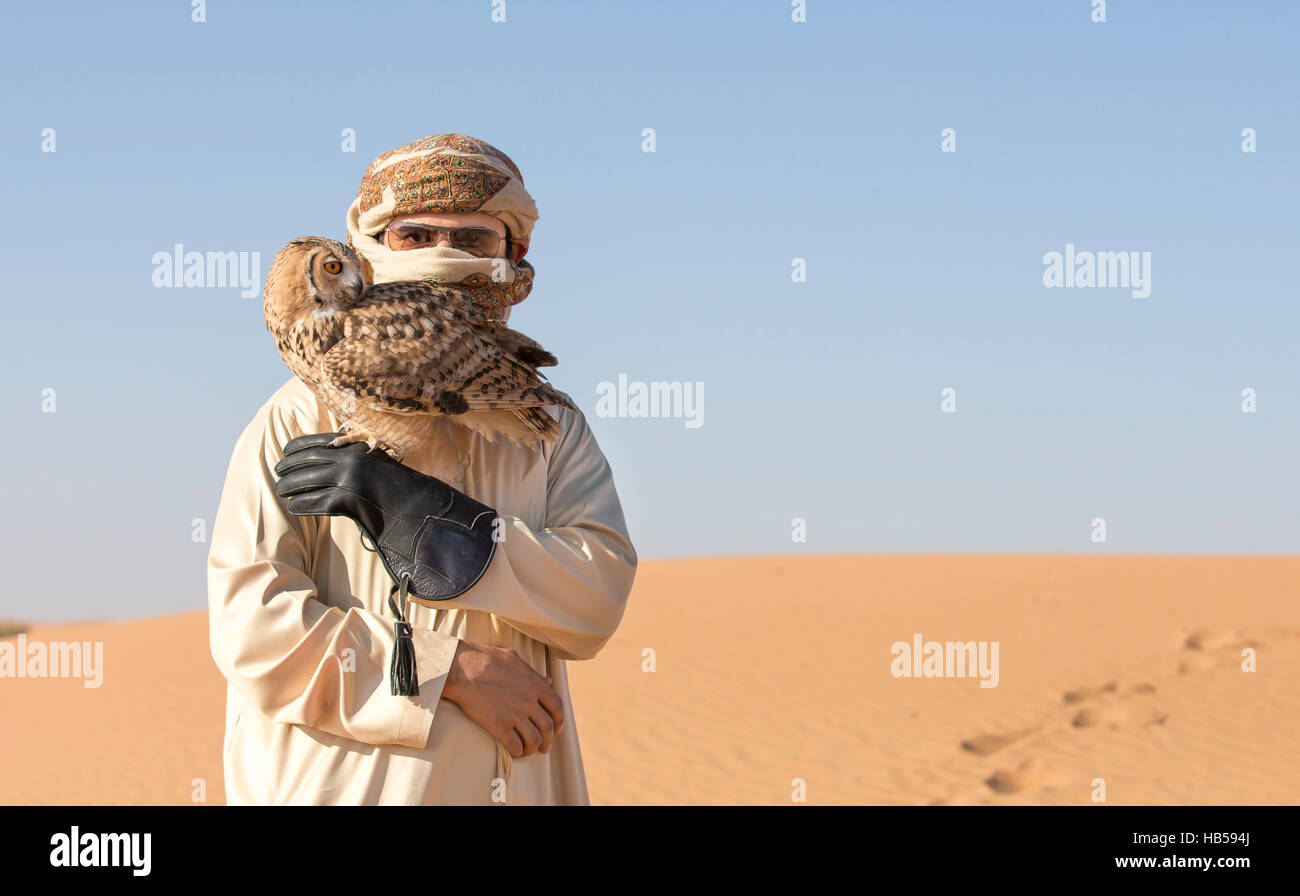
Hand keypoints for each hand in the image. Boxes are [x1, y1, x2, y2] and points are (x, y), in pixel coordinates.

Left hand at [272, 433, 497, 602]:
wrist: (418, 506)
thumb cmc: (399, 487)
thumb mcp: (377, 463)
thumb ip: (356, 458)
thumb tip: (332, 458)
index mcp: (356, 446)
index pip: (317, 442)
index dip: (297, 447)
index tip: (285, 451)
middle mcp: (350, 458)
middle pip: (307, 460)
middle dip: (287, 467)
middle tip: (277, 473)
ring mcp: (348, 479)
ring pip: (306, 481)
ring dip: (290, 487)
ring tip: (280, 491)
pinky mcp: (348, 500)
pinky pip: (316, 503)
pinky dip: (302, 505)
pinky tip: (295, 507)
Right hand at [443, 640, 564, 757]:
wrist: (462, 669)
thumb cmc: (485, 659)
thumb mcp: (514, 660)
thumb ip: (533, 673)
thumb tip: (547, 681)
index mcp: (535, 684)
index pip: (557, 706)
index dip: (560, 720)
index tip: (557, 728)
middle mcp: (528, 701)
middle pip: (548, 726)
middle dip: (548, 739)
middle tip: (545, 746)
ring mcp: (515, 714)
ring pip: (534, 739)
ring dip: (533, 748)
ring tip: (528, 751)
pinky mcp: (499, 725)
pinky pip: (515, 745)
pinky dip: (518, 752)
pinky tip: (514, 752)